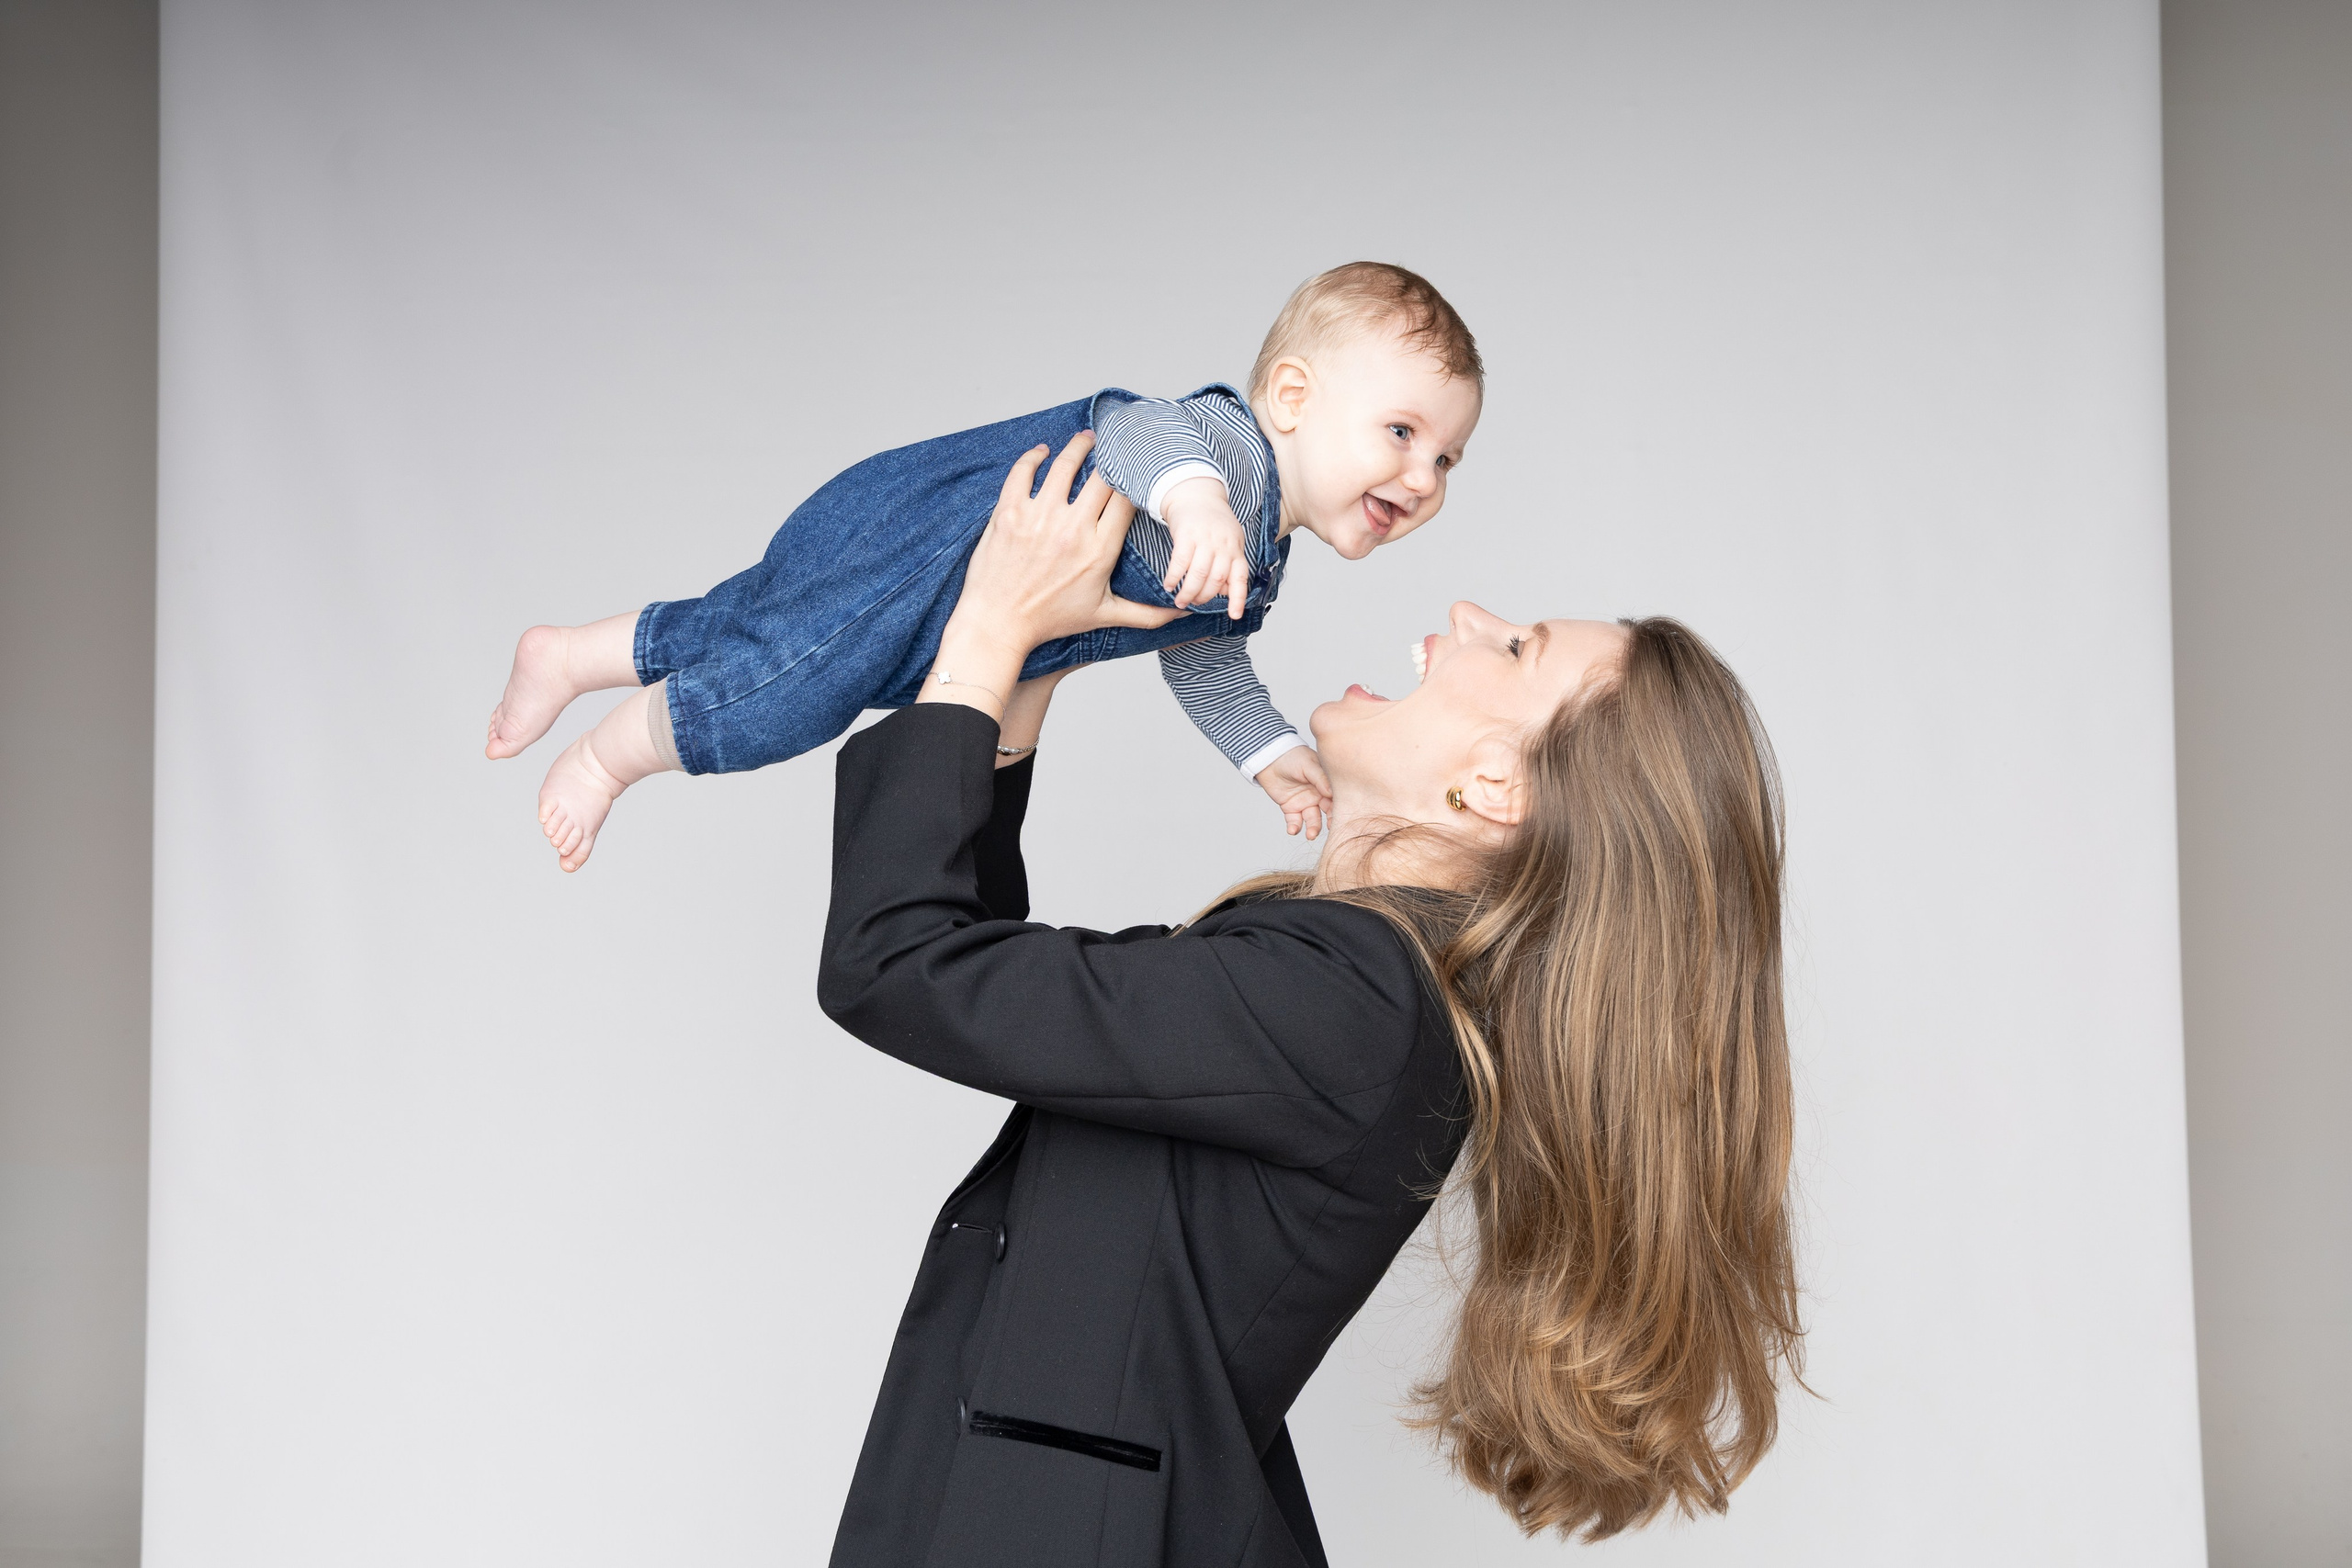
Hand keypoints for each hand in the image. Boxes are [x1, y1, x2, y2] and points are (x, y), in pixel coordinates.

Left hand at [920, 434, 1181, 720]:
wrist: (998, 623)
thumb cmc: (1050, 620)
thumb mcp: (1104, 615)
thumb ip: (1147, 613)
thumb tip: (1182, 613)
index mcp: (1099, 550)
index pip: (1126, 499)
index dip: (1134, 481)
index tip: (1137, 473)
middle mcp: (1072, 529)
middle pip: (1102, 477)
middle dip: (1112, 459)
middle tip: (1115, 449)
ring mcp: (1039, 518)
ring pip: (1065, 465)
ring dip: (1078, 446)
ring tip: (1086, 438)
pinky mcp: (1009, 513)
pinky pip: (1023, 471)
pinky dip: (1034, 457)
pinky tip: (1043, 452)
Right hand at [1160, 477, 1250, 619]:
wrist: (1196, 493)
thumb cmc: (1213, 521)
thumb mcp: (1229, 540)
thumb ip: (1228, 564)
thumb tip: (1224, 591)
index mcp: (1236, 548)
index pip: (1240, 577)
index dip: (1238, 598)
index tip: (1234, 616)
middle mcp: (1223, 545)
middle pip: (1216, 580)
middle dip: (1203, 597)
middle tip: (1192, 604)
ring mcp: (1206, 539)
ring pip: (1198, 574)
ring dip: (1188, 592)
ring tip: (1179, 600)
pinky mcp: (1186, 534)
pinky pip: (1180, 562)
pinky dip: (1174, 577)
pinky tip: (1168, 585)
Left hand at [1254, 744, 1333, 839]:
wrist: (1269, 758)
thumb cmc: (1292, 757)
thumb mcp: (1309, 765)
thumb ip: (1320, 779)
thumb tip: (1332, 793)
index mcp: (1327, 784)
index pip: (1337, 798)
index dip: (1340, 808)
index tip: (1342, 817)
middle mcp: (1318, 795)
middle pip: (1328, 812)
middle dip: (1330, 822)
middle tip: (1330, 829)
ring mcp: (1305, 803)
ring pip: (1313, 820)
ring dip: (1313, 828)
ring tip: (1311, 835)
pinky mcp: (1291, 808)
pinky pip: (1294, 821)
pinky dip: (1294, 827)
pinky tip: (1293, 830)